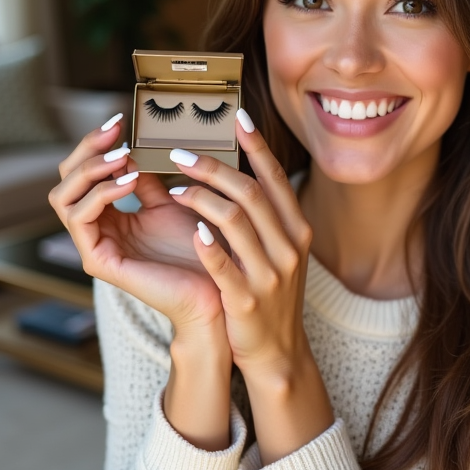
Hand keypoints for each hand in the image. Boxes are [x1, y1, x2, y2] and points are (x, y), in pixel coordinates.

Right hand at [47, 114, 225, 343]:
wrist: (219, 285)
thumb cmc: (201, 245)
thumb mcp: (172, 201)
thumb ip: (149, 179)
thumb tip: (134, 148)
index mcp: (110, 216)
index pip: (82, 172)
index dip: (95, 142)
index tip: (120, 119)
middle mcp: (95, 230)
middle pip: (63, 180)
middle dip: (86, 149)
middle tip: (115, 130)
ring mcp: (93, 246)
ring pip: (62, 197)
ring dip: (91, 170)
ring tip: (123, 157)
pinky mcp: (99, 262)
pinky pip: (81, 219)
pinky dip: (101, 193)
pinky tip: (129, 180)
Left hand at [168, 108, 333, 462]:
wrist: (278, 352)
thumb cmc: (269, 293)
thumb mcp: (278, 250)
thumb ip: (261, 214)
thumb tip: (234, 171)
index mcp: (297, 229)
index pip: (275, 178)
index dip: (256, 145)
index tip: (236, 117)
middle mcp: (289, 247)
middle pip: (250, 193)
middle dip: (213, 167)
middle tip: (179, 152)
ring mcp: (270, 275)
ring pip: (235, 221)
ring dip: (201, 199)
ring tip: (172, 189)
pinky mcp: (246, 301)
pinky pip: (225, 265)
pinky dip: (208, 244)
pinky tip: (190, 229)